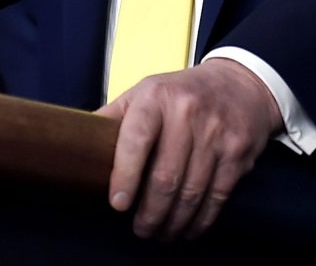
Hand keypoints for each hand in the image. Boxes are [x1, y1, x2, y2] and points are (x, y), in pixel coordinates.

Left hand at [95, 58, 282, 240]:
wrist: (240, 83)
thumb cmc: (182, 93)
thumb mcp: (145, 92)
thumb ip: (114, 117)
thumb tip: (75, 144)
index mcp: (157, 97)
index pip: (136, 139)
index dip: (125, 175)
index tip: (118, 203)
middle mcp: (188, 112)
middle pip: (166, 177)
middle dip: (150, 213)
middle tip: (140, 229)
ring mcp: (217, 132)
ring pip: (191, 192)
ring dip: (174, 222)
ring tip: (161, 233)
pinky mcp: (238, 151)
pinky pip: (217, 195)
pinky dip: (201, 219)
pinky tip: (188, 227)